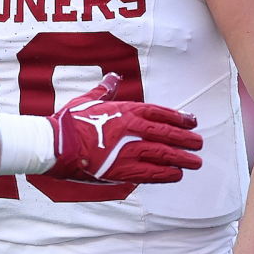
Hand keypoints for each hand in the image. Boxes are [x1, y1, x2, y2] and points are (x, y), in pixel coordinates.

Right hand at [45, 73, 202, 182]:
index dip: (177, 117)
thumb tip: (114, 77)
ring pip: (162, 154)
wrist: (55, 145)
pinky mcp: (121, 171)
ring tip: (195, 162)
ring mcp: (127, 151)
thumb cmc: (69, 121)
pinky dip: (165, 174)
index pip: (158, 113)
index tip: (191, 121)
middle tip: (199, 143)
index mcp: (124, 112)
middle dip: (185, 139)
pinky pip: (149, 173)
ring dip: (181, 158)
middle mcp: (130, 130)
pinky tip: (176, 175)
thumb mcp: (88, 100)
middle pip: (166, 134)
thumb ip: (106, 90)